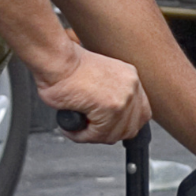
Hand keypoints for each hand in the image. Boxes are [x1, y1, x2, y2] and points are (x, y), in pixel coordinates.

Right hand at [34, 43, 149, 143]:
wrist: (54, 59)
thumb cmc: (66, 67)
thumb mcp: (99, 78)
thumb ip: (110, 96)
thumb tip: (108, 119)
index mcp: (130, 78)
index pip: (140, 111)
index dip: (125, 124)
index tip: (111, 127)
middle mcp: (131, 86)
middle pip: (132, 126)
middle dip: (110, 133)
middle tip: (91, 131)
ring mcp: (124, 97)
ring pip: (115, 133)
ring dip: (94, 136)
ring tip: (78, 130)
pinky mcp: (110, 107)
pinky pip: (99, 134)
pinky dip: (83, 136)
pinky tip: (72, 129)